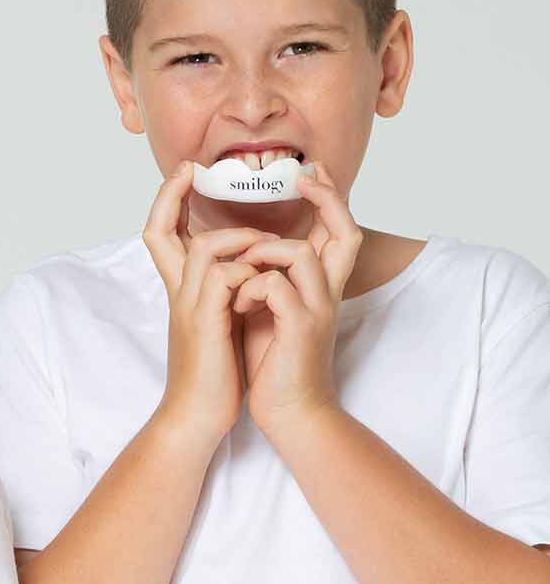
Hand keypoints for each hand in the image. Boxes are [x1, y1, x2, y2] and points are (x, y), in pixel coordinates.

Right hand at [143, 163, 262, 454]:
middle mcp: (178, 292)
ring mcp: (189, 307)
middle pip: (157, 230)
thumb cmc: (213, 373)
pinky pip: (225, 279)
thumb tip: (247, 266)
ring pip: (204, 249)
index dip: (167, 200)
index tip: (185, 172)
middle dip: (171, 194)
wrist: (196, 416)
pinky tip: (264, 286)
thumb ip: (226, 290)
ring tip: (263, 246)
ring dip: (238, 239)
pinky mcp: (206, 324)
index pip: (161, 234)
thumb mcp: (219, 320)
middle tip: (191, 169)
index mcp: (182, 290)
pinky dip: (249, 273)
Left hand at [233, 162, 362, 440]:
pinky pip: (276, 286)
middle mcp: (327, 292)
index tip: (311, 172)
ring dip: (262, 254)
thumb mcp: (271, 310)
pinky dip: (250, 288)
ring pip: (299, 252)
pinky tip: (237, 306)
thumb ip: (270, 279)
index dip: (330, 198)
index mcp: (321, 286)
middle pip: (345, 230)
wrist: (289, 411)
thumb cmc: (274, 360)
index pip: (338, 231)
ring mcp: (317, 309)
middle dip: (326, 199)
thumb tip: (250, 253)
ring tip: (238, 275)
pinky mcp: (300, 328)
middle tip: (302, 178)